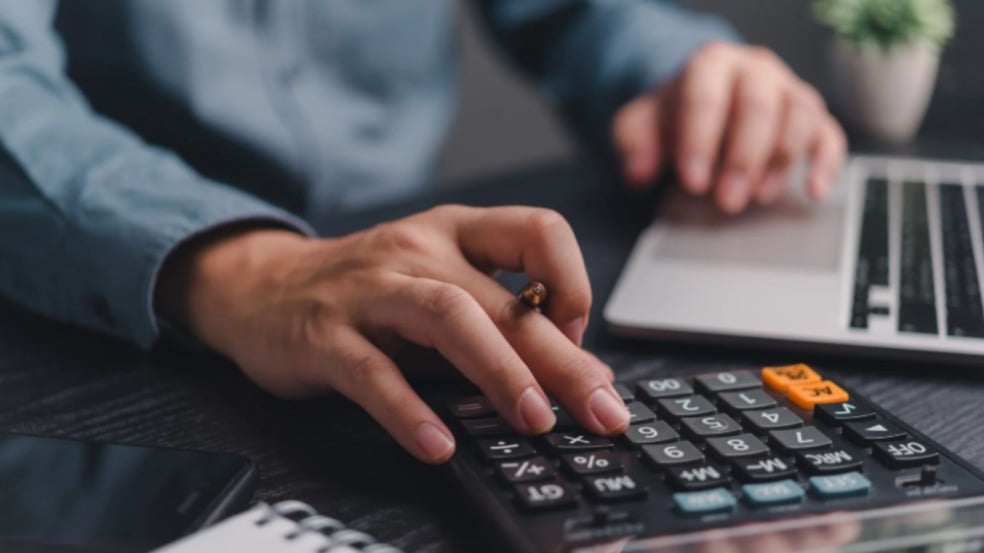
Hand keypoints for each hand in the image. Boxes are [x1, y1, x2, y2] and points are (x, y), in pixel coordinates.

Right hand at [156, 206, 628, 463]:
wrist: (261, 286)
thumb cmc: (367, 291)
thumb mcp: (436, 286)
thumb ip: (497, 321)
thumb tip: (579, 373)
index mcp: (455, 232)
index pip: (537, 231)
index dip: (572, 282)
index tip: (578, 338)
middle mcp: (417, 250)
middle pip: (501, 298)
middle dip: (561, 358)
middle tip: (602, 410)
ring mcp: (369, 290)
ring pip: (445, 317)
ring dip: (499, 371)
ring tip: (535, 420)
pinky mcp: (324, 335)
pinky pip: (372, 371)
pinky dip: (409, 410)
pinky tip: (438, 445)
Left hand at [612, 41, 846, 212]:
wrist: (701, 105)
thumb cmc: (674, 117)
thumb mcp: (640, 125)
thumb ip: (633, 144)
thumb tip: (639, 172)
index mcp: (710, 64)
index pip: (706, 95)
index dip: (700, 139)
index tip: (693, 182)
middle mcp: (755, 70)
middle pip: (759, 105)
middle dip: (743, 157)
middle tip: (726, 200)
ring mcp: (788, 91)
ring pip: (799, 114)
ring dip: (782, 160)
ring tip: (759, 197)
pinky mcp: (812, 118)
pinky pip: (829, 134)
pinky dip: (826, 163)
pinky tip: (814, 191)